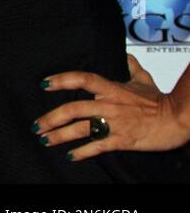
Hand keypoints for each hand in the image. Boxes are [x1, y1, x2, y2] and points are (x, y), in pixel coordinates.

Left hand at [35, 55, 189, 160]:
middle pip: (74, 109)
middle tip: (36, 125)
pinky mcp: (122, 140)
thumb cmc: (160, 100)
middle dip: (51, 118)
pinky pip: (98, 146)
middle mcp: (109, 104)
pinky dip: (82, 152)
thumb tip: (126, 57)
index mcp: (112, 88)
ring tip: (44, 140)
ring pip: (81, 129)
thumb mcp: (144, 79)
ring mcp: (114, 123)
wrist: (178, 119)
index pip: (82, 79)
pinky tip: (70, 155)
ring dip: (59, 136)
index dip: (61, 80)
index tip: (44, 84)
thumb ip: (131, 67)